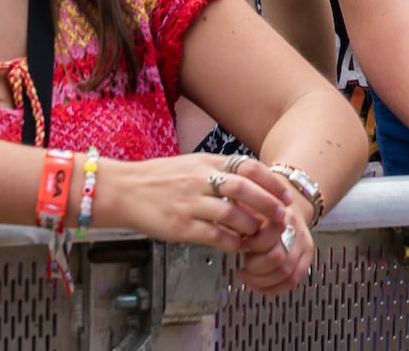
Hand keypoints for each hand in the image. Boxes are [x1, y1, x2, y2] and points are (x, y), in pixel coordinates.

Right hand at [97, 153, 291, 254]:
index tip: (284, 195)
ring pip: (232, 215)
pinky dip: (231, 242)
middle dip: (269, 205)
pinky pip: (214, 235)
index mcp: (206, 162)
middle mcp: (200, 180)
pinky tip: (236, 245)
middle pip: (245, 189)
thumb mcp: (192, 164)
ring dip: (251, 227)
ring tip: (257, 234)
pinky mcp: (180, 226)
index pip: (248, 166)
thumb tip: (252, 180)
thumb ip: (219, 170)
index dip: (271, 182)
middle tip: (281, 218)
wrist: (124, 190)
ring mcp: (190, 203)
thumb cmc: (159, 179)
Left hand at [237, 204, 312, 295]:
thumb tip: (228, 241)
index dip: (249, 248)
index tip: (240, 247)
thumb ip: (237, 223)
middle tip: (243, 268)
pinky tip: (262, 285)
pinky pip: (295, 279)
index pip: (264, 240)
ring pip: (287, 274)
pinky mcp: (307, 252)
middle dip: (255, 269)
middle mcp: (292, 226)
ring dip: (264, 281)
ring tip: (250, 277)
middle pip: (277, 259)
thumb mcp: (242, 208)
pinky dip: (276, 288)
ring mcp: (302, 240)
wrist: (280, 203)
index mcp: (274, 213)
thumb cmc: (256, 208)